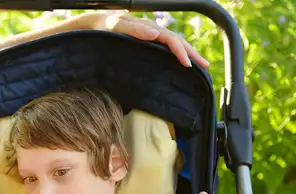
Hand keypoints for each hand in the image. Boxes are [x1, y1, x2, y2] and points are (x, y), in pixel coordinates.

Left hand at [73, 12, 208, 68]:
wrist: (90, 26)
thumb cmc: (101, 27)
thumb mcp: (114, 27)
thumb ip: (134, 30)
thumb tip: (156, 34)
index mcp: (146, 27)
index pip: (170, 39)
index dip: (180, 51)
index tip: (187, 65)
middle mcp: (150, 30)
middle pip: (176, 41)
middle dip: (192, 54)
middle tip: (205, 66)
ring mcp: (148, 36)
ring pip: (172, 44)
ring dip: (187, 53)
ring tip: (199, 65)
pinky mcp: (144, 42)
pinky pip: (164, 48)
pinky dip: (175, 54)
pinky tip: (179, 62)